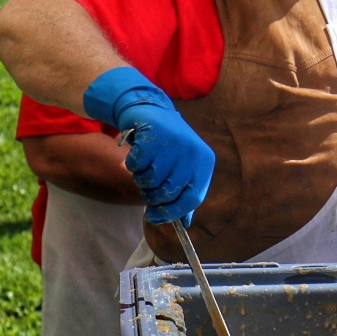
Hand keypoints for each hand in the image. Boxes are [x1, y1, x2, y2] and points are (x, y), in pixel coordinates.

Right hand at [83, 66, 214, 225]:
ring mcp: (174, 142)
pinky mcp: (154, 134)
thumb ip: (184, 194)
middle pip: (168, 192)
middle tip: (147, 185)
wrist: (152, 112)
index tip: (154, 218)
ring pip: (150, 180)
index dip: (172, 212)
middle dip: (152, 195)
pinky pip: (135, 165)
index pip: (193, 198)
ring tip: (146, 164)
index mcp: (205, 162)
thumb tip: (184, 224)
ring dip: (141, 178)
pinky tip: (139, 153)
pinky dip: (131, 164)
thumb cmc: (168, 148)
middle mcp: (193, 152)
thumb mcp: (184, 168)